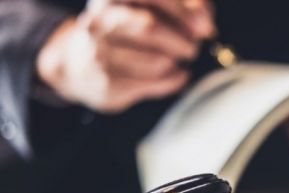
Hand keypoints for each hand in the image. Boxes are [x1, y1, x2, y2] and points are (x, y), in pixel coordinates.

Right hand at [35, 0, 214, 112]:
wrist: (78, 65)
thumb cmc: (126, 32)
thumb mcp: (151, 8)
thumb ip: (184, 6)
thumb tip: (205, 23)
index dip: (182, 11)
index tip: (205, 26)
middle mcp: (99, 21)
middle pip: (149, 27)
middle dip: (182, 40)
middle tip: (192, 46)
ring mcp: (99, 53)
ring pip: (157, 61)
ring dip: (178, 61)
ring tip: (179, 58)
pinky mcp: (107, 83)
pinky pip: (156, 83)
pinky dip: (176, 79)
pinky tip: (177, 74)